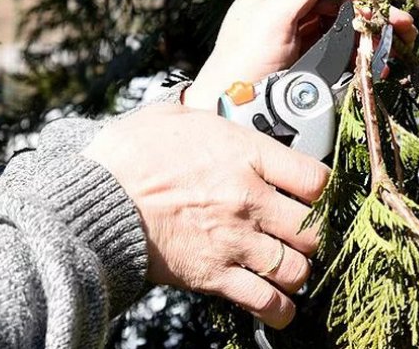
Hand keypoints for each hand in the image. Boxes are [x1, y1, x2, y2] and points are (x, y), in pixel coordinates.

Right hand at [82, 104, 328, 327]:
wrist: (93, 198)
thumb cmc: (131, 153)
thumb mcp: (180, 116)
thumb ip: (214, 117)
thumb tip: (222, 108)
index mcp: (247, 155)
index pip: (316, 178)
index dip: (325, 190)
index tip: (319, 196)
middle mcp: (250, 199)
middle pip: (313, 228)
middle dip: (315, 235)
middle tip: (307, 235)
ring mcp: (235, 239)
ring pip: (296, 267)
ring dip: (299, 271)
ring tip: (293, 267)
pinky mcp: (213, 274)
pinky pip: (264, 300)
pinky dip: (279, 309)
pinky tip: (282, 309)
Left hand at [184, 0, 417, 110]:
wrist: (229, 110)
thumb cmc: (243, 63)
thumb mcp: (275, 18)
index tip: (391, 14)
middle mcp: (286, 3)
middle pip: (340, 6)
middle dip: (374, 21)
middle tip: (406, 32)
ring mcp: (296, 31)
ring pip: (343, 28)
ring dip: (371, 40)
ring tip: (396, 52)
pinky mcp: (302, 56)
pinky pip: (337, 50)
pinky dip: (358, 56)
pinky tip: (377, 64)